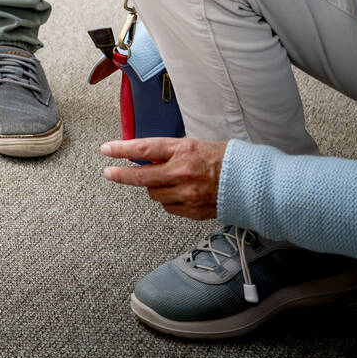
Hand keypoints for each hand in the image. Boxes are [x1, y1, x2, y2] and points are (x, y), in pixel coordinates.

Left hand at [101, 137, 227, 219]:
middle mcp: (184, 172)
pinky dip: (168, 200)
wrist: (250, 181)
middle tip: (110, 173)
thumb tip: (145, 158)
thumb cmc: (222, 159)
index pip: (145, 148)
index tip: (106, 149)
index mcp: (184, 150)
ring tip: (165, 180)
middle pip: (143, 177)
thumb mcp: (193, 146)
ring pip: (154, 194)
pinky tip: (178, 192)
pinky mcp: (193, 211)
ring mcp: (188, 194)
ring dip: (152, 187)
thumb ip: (168, 152)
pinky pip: (169, 207)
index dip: (122, 149)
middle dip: (122, 175)